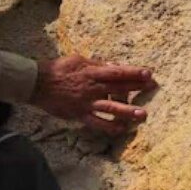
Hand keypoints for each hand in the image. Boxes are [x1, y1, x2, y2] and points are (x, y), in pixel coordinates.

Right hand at [32, 54, 159, 131]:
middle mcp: (92, 88)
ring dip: (127, 111)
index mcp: (91, 72)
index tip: (148, 73)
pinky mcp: (80, 114)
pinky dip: (109, 126)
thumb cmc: (57, 69)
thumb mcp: (77, 60)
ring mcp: (87, 102)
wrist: (37, 84)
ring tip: (142, 115)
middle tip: (152, 88)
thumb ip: (96, 64)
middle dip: (137, 87)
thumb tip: (114, 66)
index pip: (116, 72)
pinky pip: (97, 122)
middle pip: (118, 88)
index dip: (133, 72)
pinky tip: (121, 129)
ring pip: (110, 107)